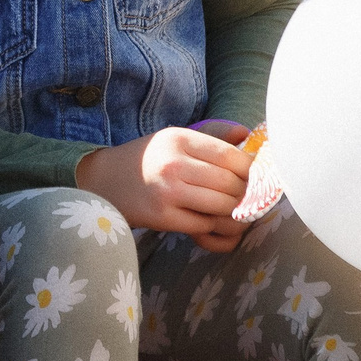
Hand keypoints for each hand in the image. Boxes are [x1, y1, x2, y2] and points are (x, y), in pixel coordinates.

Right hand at [76, 127, 251, 252]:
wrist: (104, 181)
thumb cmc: (148, 159)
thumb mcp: (175, 138)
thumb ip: (212, 135)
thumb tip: (247, 135)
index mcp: (180, 139)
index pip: (230, 156)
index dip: (251, 169)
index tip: (256, 176)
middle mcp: (174, 163)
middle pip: (230, 184)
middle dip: (246, 194)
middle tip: (250, 199)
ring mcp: (168, 192)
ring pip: (222, 207)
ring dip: (235, 214)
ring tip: (237, 213)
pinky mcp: (163, 217)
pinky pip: (204, 225)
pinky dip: (214, 226)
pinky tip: (212, 221)